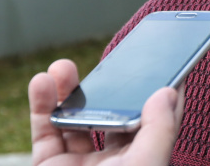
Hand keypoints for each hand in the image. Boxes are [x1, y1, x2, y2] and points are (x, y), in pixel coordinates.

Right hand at [28, 59, 183, 165]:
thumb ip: (159, 131)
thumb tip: (168, 90)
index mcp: (143, 159)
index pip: (157, 119)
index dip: (162, 88)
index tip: (167, 57)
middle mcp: (114, 162)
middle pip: (114, 112)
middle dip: (109, 82)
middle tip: (110, 56)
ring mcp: (81, 164)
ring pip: (76, 116)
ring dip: (68, 88)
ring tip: (62, 65)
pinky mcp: (50, 165)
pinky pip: (45, 130)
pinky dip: (41, 104)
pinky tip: (41, 82)